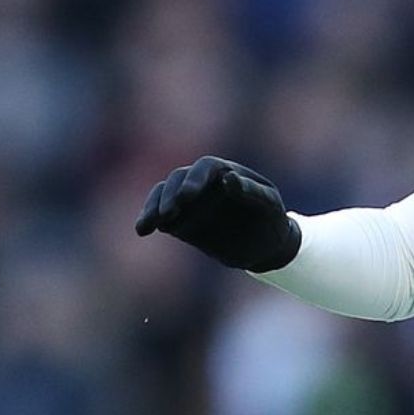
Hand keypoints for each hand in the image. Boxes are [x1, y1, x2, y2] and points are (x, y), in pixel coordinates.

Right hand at [134, 156, 301, 271]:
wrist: (263, 246)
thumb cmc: (270, 220)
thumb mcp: (269, 206)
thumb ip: (250, 191)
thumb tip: (228, 178)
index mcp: (227, 172)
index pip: (206, 168)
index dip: (195, 179)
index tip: (187, 197)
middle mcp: (203, 182)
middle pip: (179, 179)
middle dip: (170, 195)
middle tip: (168, 214)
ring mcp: (189, 201)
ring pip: (163, 195)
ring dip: (153, 207)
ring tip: (147, 225)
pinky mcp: (180, 220)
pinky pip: (159, 215)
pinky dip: (149, 219)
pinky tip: (143, 230)